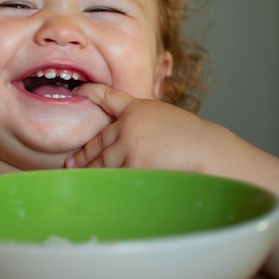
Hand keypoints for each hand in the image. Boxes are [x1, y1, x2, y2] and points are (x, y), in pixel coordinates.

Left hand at [65, 83, 206, 171]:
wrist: (207, 150)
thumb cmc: (191, 138)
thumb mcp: (164, 119)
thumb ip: (141, 125)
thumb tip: (122, 140)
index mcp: (137, 108)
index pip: (109, 97)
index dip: (91, 93)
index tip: (78, 91)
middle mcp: (129, 123)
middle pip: (100, 140)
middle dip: (85, 153)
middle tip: (71, 162)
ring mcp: (130, 143)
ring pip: (103, 160)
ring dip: (90, 169)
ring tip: (78, 175)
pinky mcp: (134, 163)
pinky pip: (114, 175)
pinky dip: (105, 182)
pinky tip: (96, 188)